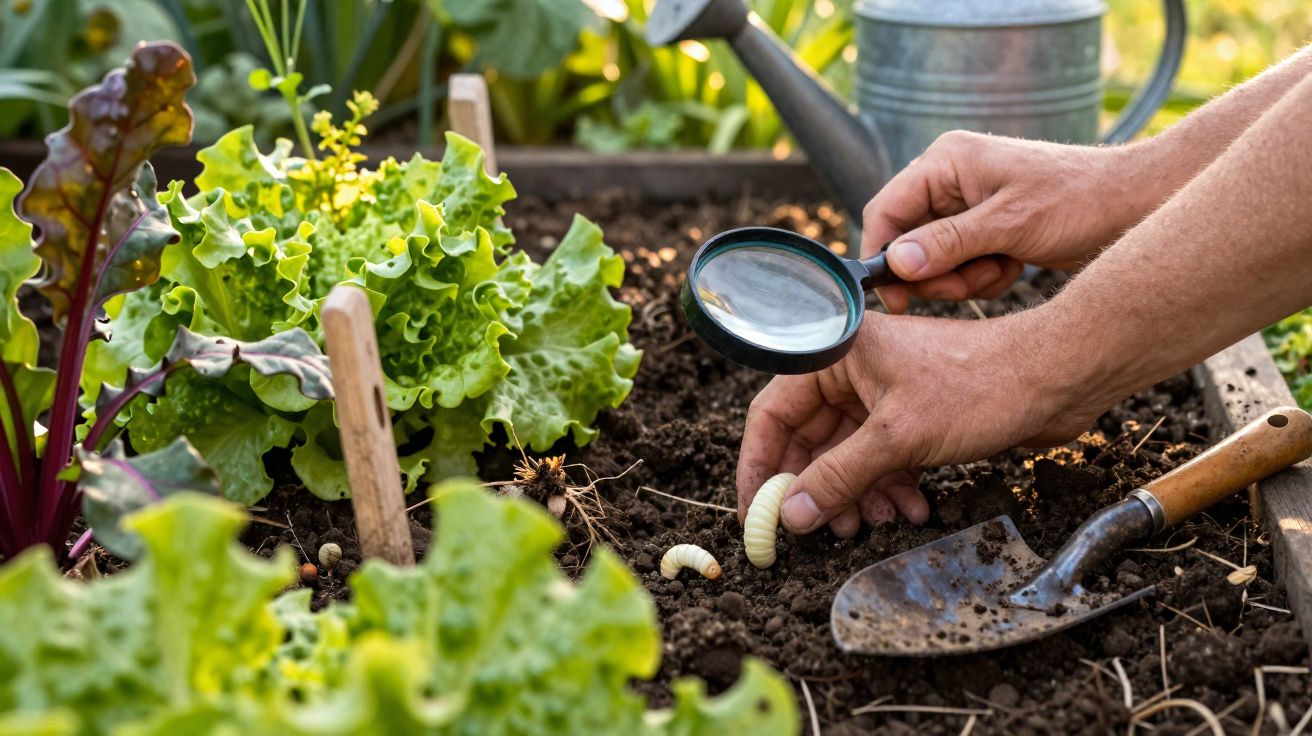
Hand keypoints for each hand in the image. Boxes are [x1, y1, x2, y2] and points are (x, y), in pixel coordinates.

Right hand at [735, 307, 1113, 535]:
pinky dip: (890, 486)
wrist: (1058, 376)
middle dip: (817, 488)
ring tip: (874, 523)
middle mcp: (855, 369)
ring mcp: (886, 392)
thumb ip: (839, 478)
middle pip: (811, 439)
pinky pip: (882, 457)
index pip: (773, 413)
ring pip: (848, 454)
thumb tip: (790, 516)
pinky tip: (912, 509)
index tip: (756, 513)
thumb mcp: (899, 438)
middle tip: (817, 531)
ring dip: (857, 494)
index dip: (760, 466)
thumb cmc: (981, 384)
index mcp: (837, 353)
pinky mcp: (915, 414)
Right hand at [862, 132, 1149, 313]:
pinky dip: (981, 276)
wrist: (1135, 205)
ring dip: (963, 278)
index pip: (887, 210)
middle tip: (967, 285)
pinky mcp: (984, 229)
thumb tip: (895, 264)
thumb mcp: (1010, 223)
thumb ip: (949, 243)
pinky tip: (1013, 267)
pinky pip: (959, 265)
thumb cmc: (1080, 200)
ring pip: (933, 260)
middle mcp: (950, 180)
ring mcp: (966, 206)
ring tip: (1002, 269)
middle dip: (936, 272)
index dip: (883, 256)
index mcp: (947, 162)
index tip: (895, 300)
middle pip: (907, 241)